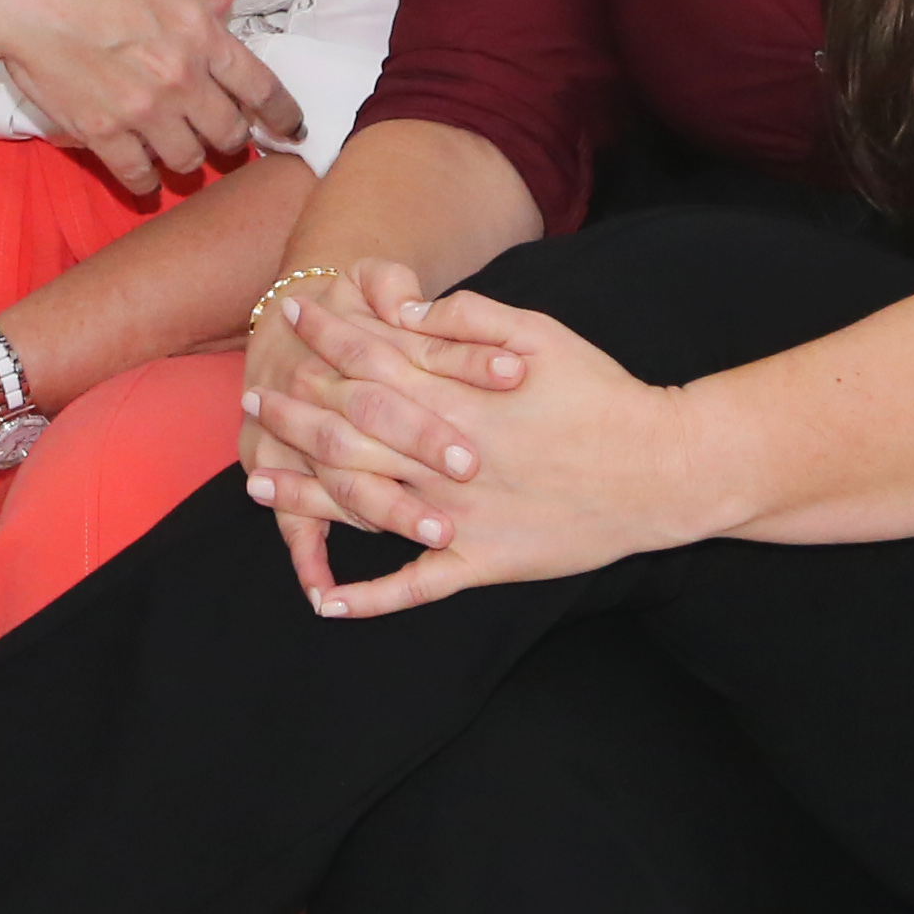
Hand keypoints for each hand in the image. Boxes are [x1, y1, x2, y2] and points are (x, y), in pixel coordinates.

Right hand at [0, 0, 304, 195]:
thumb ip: (194, 12)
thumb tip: (225, 13)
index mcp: (200, 32)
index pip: (263, 88)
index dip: (283, 117)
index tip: (291, 130)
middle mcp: (181, 75)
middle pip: (231, 134)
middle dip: (229, 138)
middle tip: (216, 134)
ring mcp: (143, 109)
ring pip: (190, 160)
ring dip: (185, 156)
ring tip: (172, 145)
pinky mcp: (102, 134)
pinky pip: (140, 176)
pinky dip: (144, 180)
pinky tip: (140, 173)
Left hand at [258, 285, 725, 614]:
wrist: (661, 470)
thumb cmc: (602, 392)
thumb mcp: (538, 330)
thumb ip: (465, 318)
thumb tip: (401, 312)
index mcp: (456, 395)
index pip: (369, 359)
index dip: (324, 335)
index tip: (289, 318)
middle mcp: (444, 457)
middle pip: (348, 430)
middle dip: (294, 412)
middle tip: (252, 400)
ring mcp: (458, 516)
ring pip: (363, 507)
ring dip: (305, 499)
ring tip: (258, 487)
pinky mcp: (482, 563)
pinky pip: (414, 588)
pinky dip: (368, 600)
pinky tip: (325, 602)